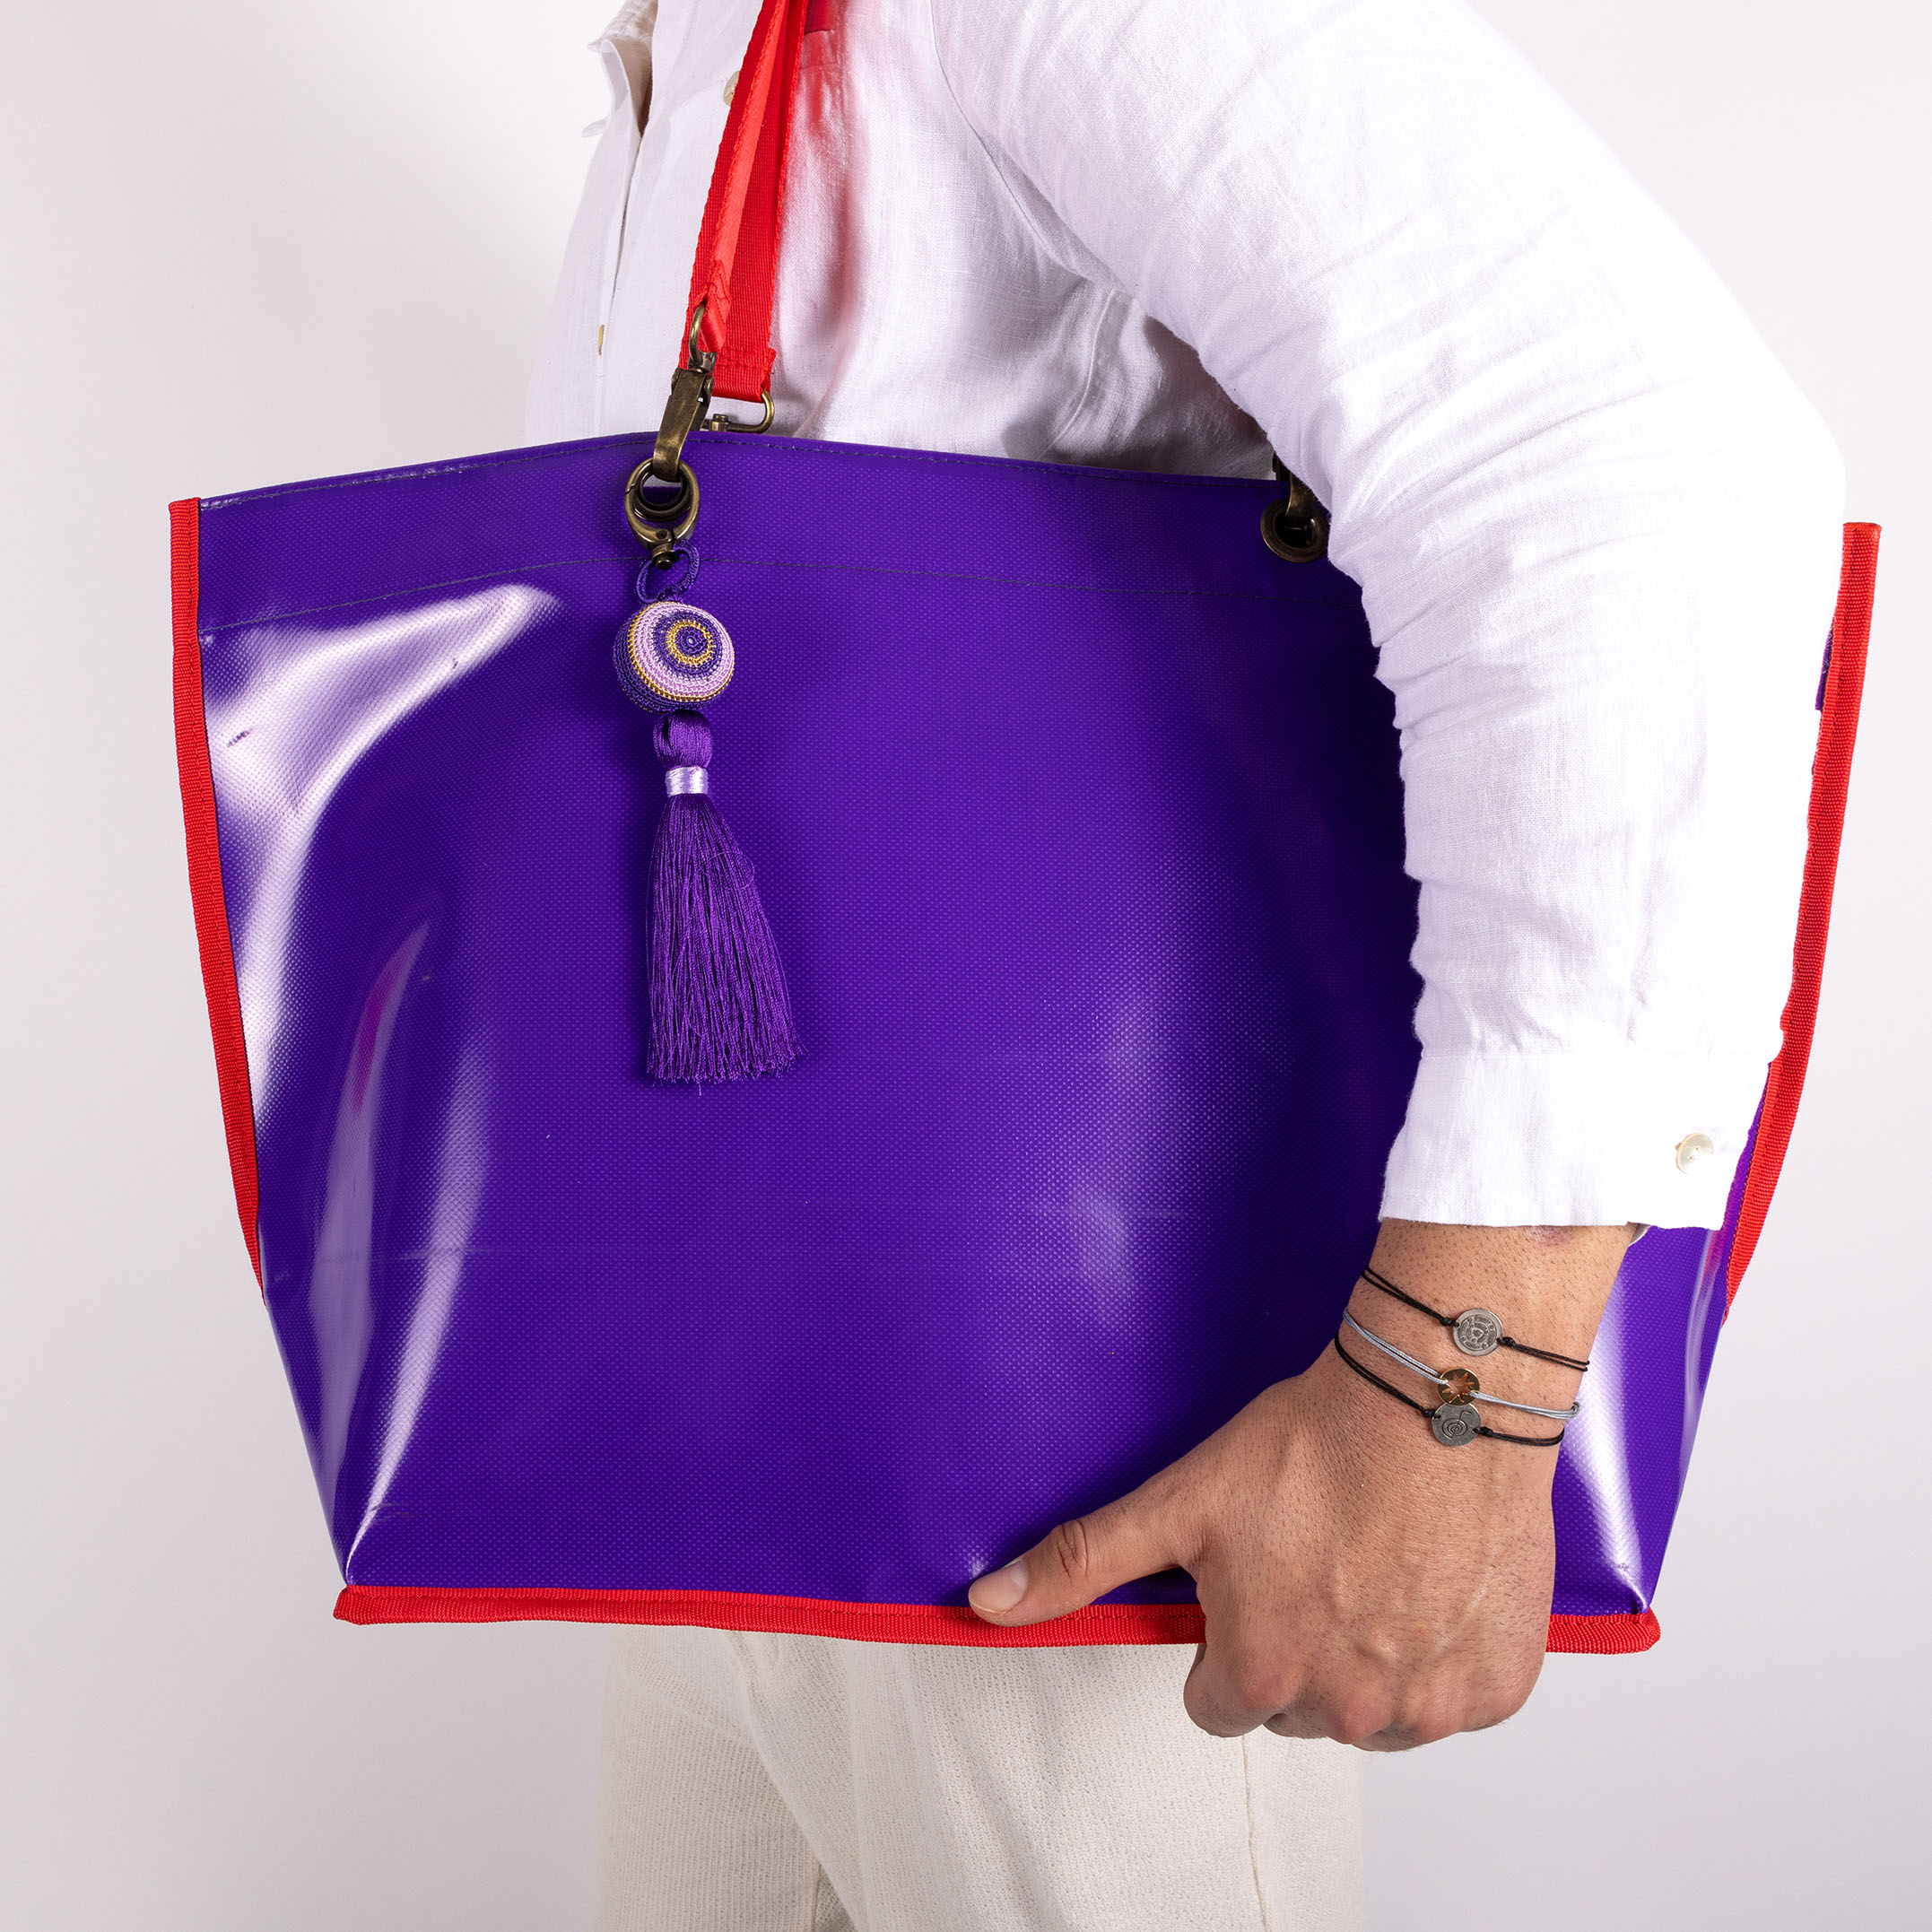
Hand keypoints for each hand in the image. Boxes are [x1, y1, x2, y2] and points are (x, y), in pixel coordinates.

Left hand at [966, 1221, 1629, 1748]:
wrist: (1437, 1399)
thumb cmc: (1315, 1444)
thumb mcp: (1181, 1500)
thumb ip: (1083, 1562)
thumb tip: (989, 1605)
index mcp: (1266, 1676)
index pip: (1219, 1701)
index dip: (1227, 1636)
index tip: (1251, 1577)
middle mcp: (1352, 1711)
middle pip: (1299, 1706)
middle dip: (1298, 1645)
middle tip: (1313, 1555)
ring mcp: (1435, 1703)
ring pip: (1379, 1712)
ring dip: (1373, 1656)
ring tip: (1374, 1558)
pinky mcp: (1501, 1682)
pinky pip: (1458, 1695)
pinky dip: (1445, 1649)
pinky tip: (1431, 1574)